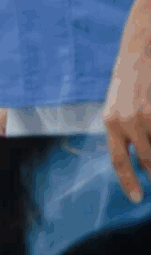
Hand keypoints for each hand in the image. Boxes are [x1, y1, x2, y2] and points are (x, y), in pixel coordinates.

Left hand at [104, 39, 150, 203]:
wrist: (137, 55)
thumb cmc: (126, 86)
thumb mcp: (115, 109)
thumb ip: (122, 133)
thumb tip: (136, 161)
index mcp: (109, 124)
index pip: (117, 161)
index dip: (128, 181)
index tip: (138, 199)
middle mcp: (125, 122)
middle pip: (145, 159)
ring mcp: (144, 116)